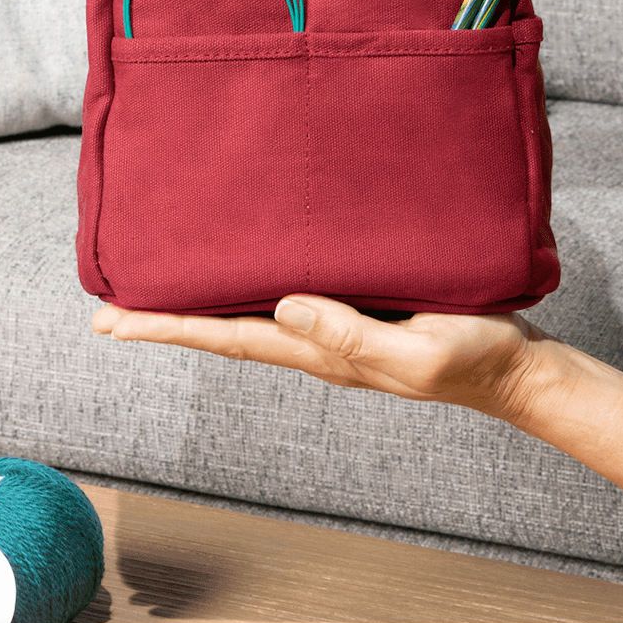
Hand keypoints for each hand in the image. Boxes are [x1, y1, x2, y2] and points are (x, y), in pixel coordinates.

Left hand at [92, 293, 551, 422]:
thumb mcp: (419, 352)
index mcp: (323, 350)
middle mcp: (316, 335)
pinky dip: (252, 275)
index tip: (111, 322)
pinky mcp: (357, 299)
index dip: (168, 327)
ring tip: (156, 277)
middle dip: (166, 314)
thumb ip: (354, 336)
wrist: (517, 366)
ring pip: (252, 305)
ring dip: (202, 295)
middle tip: (105, 305)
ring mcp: (334, 321)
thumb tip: (285, 307)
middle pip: (225, 323)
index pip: (228, 337)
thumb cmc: (475, 358)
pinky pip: (289, 286)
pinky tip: (243, 255)